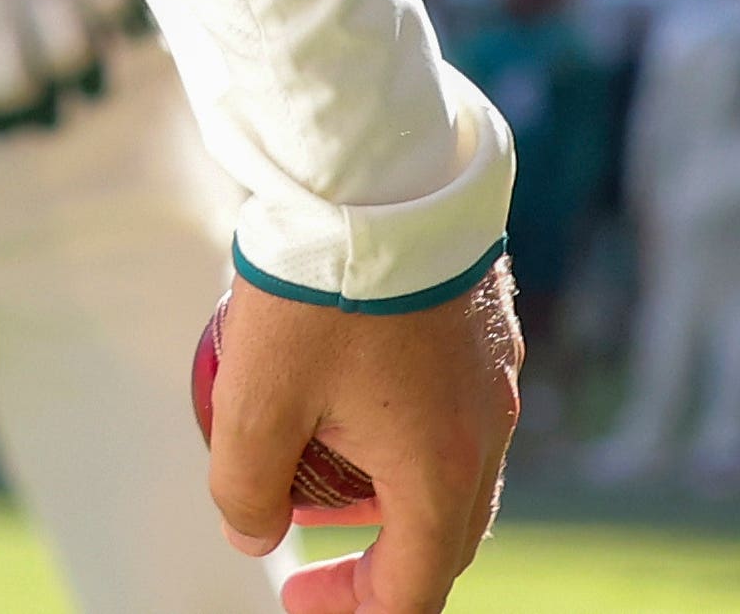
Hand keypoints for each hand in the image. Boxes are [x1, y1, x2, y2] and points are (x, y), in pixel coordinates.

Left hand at [203, 260, 520, 613]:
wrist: (377, 171)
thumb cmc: (316, 286)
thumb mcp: (256, 395)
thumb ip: (246, 482)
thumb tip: (249, 534)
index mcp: (441, 468)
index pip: (415, 585)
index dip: (357, 608)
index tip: (298, 595)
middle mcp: (486, 430)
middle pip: (444, 535)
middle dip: (382, 560)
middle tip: (313, 557)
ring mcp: (493, 377)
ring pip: (454, 470)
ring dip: (395, 493)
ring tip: (321, 470)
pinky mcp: (484, 330)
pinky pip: (455, 411)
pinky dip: (408, 434)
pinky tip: (348, 395)